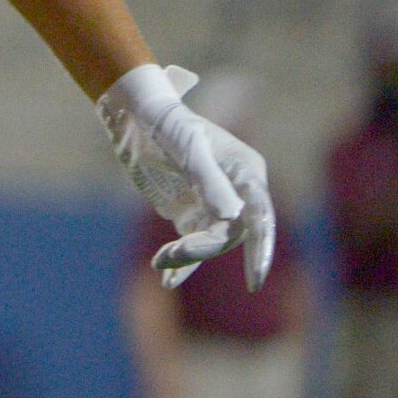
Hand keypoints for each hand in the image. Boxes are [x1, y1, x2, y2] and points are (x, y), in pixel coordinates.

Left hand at [101, 64, 275, 288]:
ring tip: (160, 262)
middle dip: (204, 248)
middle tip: (169, 256)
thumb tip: (233, 217)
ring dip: (187, 256)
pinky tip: (168, 281)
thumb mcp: (188, 149)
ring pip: (211, 242)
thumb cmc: (168, 124)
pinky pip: (192, 243)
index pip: (260, 216)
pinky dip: (181, 263)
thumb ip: (211, 181)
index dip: (261, 249)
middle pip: (232, 233)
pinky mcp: (191, 213)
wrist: (136, 116)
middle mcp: (237, 191)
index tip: (255, 279)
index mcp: (247, 172)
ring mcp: (214, 204)